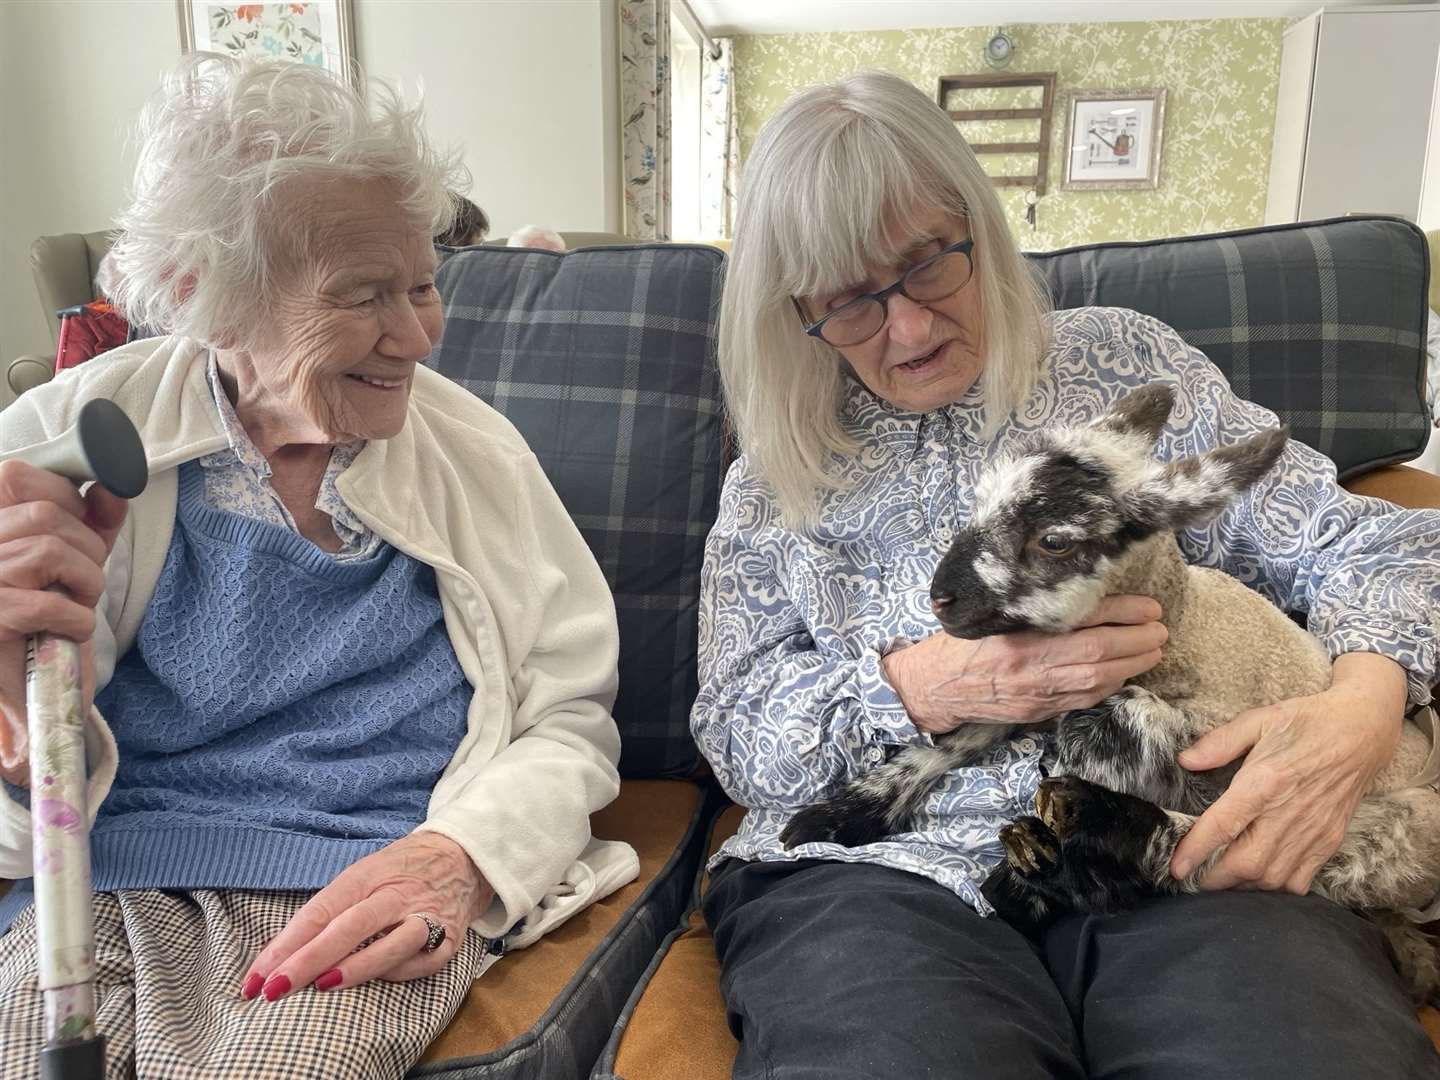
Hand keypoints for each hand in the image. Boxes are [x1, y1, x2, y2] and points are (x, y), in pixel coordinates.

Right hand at [0, 460, 127, 786]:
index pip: (18, 474)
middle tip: (82, 580)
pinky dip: (74, 619)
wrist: (31, 691)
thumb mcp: (76, 558)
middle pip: (46, 514)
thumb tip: (111, 487)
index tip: (81, 528)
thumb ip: (94, 519)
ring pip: (51, 551)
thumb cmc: (50, 617)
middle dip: (86, 547)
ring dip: (85, 582)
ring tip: (75, 604)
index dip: (63, 497)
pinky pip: (46, 602)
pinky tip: (67, 632)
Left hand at [240, 831, 493, 999]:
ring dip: (356, 967)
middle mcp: (396, 893)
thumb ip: (330, 909)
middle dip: (309, 959)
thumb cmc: (400, 870)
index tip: (256, 977)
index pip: (320, 911)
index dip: (285, 945)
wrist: (464, 855)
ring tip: (322, 986)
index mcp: (367, 874)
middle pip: (350, 926)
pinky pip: (421, 962)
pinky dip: (396, 972)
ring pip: (392, 944)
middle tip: (274, 988)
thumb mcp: (364, 874)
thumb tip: (281, 953)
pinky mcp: (450, 937)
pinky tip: (375, 979)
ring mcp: (426, 915)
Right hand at [883, 595, 1167, 734]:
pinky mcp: (1039, 712)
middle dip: (1138, 640)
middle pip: (1100, 654)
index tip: (1149, 606)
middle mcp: (1031, 667)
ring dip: (1133, 664)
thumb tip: (1079, 591)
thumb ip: (1030, 606)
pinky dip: (1112, 685)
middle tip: (1161, 628)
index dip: (1122, 612)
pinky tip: (1125, 672)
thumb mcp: (991, 614)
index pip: (1083, 620)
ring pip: (1099, 681)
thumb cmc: (960, 643)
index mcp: (1018, 635)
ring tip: (1154, 648)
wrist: (934, 687)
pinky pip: (1086, 699)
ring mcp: (1037, 694)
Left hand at [1170, 652, 1405, 892]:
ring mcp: (1313, 831)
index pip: (1223, 826)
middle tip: (1193, 880)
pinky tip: (1258, 879)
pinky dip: (1275, 888)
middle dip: (1215, 880)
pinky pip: (1301, 880)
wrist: (1362, 731)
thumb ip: (1219, 743)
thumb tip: (1185, 761)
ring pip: (1273, 878)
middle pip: (1248, 864)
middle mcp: (1289, 813)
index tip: (1176, 868)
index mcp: (1266, 782)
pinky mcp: (1330, 841)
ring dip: (1243, 887)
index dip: (1196, 851)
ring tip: (1221, 882)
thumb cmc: (1306, 722)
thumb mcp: (1258, 719)